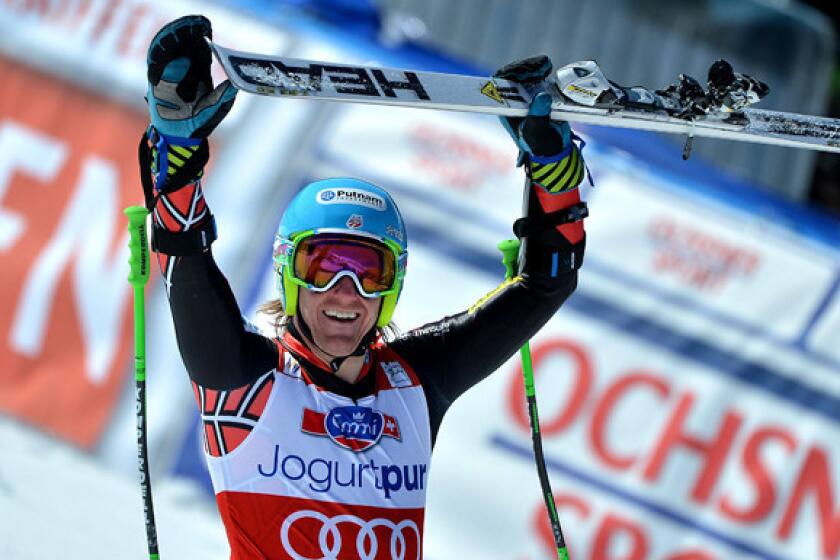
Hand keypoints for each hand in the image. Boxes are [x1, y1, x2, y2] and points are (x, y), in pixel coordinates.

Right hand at [147, 15, 235, 138]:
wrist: (179, 137)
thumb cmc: (198, 123)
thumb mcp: (214, 109)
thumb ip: (223, 97)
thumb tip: (234, 85)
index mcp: (200, 72)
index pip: (201, 48)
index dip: (202, 35)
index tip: (205, 25)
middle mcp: (184, 69)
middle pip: (184, 44)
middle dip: (187, 31)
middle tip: (193, 22)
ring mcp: (170, 73)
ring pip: (168, 48)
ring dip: (172, 36)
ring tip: (179, 28)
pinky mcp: (156, 79)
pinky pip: (155, 61)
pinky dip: (158, 52)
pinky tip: (164, 45)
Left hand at [495, 55, 584, 192]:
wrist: (554, 147)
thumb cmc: (540, 144)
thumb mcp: (538, 134)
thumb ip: (539, 117)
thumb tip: (542, 96)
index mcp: (505, 109)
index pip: (496, 87)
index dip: (506, 76)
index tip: (521, 72)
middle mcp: (512, 99)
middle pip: (510, 74)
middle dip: (524, 67)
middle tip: (541, 67)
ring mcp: (524, 92)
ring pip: (522, 71)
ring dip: (533, 65)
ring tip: (546, 66)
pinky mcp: (537, 88)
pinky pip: (535, 72)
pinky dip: (541, 67)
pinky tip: (549, 66)